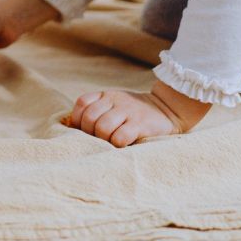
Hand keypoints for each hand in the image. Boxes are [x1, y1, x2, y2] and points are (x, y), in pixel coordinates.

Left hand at [62, 81, 211, 146]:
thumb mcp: (115, 104)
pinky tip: (122, 145)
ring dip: (103, 140)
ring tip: (110, 143)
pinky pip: (120, 137)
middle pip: (89, 118)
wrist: (167, 109)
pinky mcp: (140, 124)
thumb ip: (97, 110)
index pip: (82, 103)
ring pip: (103, 128)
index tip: (82, 131)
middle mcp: (115, 100)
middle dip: (89, 133)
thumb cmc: (134, 112)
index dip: (77, 119)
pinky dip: (117, 144)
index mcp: (106, 95)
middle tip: (98, 140)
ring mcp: (128, 111)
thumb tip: (73, 128)